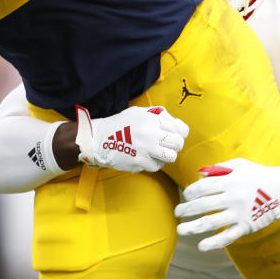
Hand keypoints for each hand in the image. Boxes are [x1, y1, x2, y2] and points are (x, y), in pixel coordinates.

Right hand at [74, 105, 188, 172]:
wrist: (99, 138)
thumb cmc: (120, 124)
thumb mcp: (138, 112)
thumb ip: (158, 115)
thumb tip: (178, 125)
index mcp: (152, 119)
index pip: (180, 129)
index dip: (179, 133)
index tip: (174, 135)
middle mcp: (150, 133)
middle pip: (178, 143)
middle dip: (174, 145)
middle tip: (166, 146)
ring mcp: (145, 148)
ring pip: (171, 157)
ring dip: (166, 156)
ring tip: (157, 153)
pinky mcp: (139, 162)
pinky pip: (157, 166)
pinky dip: (154, 163)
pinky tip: (146, 158)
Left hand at [175, 157, 279, 250]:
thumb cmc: (258, 175)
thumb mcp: (240, 165)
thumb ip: (219, 168)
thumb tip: (200, 174)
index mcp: (229, 181)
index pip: (203, 187)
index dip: (190, 192)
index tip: (186, 196)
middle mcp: (232, 197)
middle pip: (203, 204)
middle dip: (187, 209)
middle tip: (177, 212)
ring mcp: (239, 213)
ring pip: (212, 221)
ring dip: (193, 227)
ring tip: (181, 230)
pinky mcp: (246, 226)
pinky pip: (228, 236)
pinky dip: (214, 242)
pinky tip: (201, 246)